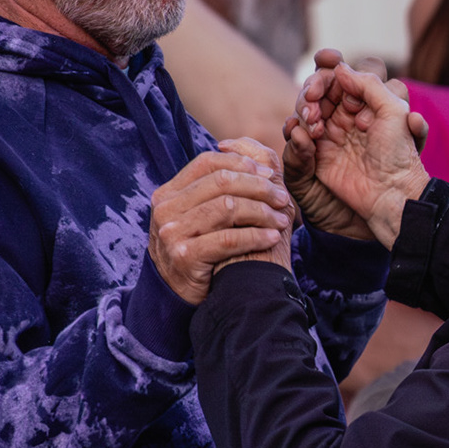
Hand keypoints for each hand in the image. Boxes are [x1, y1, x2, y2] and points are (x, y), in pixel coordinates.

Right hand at [148, 147, 293, 303]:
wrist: (177, 296)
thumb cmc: (198, 249)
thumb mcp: (199, 215)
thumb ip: (217, 187)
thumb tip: (249, 151)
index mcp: (168, 192)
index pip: (207, 162)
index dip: (241, 163)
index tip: (269, 174)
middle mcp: (166, 209)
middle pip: (221, 182)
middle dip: (258, 187)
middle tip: (282, 197)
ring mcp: (172, 233)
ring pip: (229, 208)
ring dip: (262, 212)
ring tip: (281, 219)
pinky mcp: (185, 256)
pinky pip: (230, 239)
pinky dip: (256, 236)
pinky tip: (273, 238)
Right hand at [289, 50, 431, 248]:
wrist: (390, 192)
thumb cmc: (397, 152)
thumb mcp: (394, 110)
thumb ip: (369, 83)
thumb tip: (340, 68)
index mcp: (368, 99)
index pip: (342, 73)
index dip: (332, 68)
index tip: (329, 68)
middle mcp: (349, 111)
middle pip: (320, 85)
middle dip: (314, 86)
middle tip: (313, 98)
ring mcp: (332, 129)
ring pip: (308, 104)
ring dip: (306, 106)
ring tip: (316, 122)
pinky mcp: (319, 149)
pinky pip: (300, 130)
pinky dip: (300, 127)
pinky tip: (311, 133)